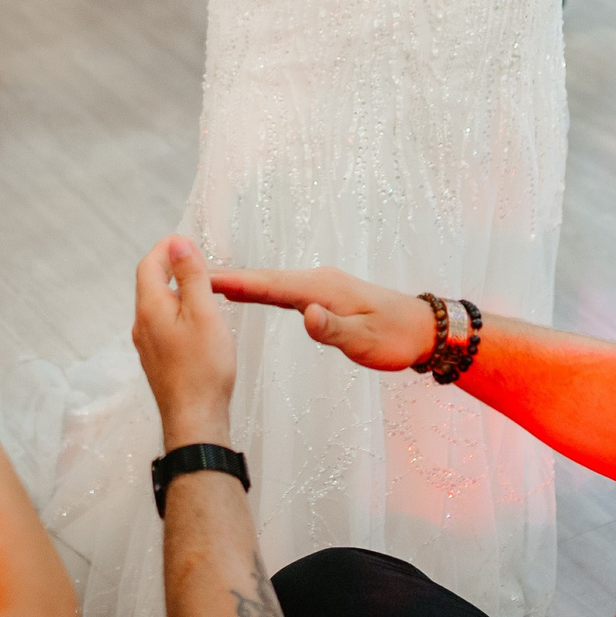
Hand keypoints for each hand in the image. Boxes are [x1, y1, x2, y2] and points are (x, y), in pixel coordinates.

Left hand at [132, 237, 236, 444]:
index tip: (186, 242)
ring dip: (175, 289)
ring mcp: (147, 344)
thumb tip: (178, 244)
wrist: (195, 420)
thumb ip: (191, 276)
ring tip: (202, 288)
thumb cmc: (203, 369)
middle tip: (196, 260)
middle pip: (149, 283)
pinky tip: (196, 321)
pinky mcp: (157, 359)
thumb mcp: (204, 313)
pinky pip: (161, 324)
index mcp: (150, 308)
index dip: (166, 248)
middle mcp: (142, 325)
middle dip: (170, 266)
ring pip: (156, 305)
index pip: (149, 264)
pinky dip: (176, 311)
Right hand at [209, 265, 435, 370]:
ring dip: (244, 283)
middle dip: (231, 278)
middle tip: (192, 276)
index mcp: (323, 289)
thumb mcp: (367, 340)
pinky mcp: (325, 296)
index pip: (272, 285)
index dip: (239, 283)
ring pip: (274, 283)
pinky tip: (250, 293)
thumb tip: (305, 315)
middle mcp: (318, 281)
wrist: (423, 328)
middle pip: (266, 279)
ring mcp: (321, 287)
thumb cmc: (395, 337)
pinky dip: (262, 290)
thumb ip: (335, 330)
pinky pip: (284, 291)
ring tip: (209, 282)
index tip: (206, 279)